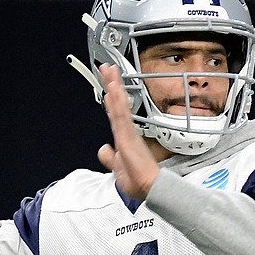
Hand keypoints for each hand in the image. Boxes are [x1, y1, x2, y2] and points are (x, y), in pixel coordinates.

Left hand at [97, 64, 158, 199]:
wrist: (150, 187)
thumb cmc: (139, 180)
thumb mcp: (118, 169)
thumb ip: (110, 158)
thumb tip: (104, 149)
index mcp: (123, 139)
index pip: (115, 115)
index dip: (111, 99)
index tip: (108, 87)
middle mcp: (126, 132)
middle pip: (116, 104)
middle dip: (111, 85)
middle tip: (107, 68)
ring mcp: (127, 132)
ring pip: (119, 105)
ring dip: (113, 86)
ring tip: (109, 70)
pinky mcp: (129, 135)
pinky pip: (122, 114)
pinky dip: (117, 100)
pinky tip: (113, 88)